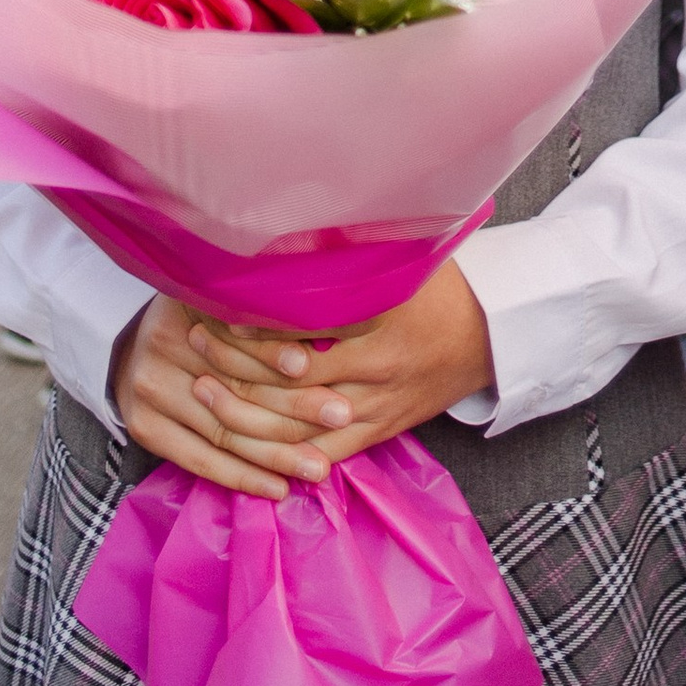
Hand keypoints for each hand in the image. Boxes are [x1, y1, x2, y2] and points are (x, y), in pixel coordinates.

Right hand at [113, 291, 349, 496]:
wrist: (130, 353)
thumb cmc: (203, 323)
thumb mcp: (228, 302)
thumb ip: (267, 315)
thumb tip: (328, 336)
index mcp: (188, 304)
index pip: (240, 335)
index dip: (279, 351)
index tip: (320, 366)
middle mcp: (164, 343)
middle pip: (237, 384)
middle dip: (294, 404)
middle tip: (343, 416)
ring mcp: (149, 388)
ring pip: (225, 430)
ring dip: (276, 454)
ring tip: (319, 466)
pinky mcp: (144, 427)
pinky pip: (200, 460)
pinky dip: (242, 477)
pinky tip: (278, 488)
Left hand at [185, 262, 493, 470]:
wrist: (491, 336)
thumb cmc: (441, 288)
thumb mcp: (406, 261)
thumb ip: (353, 256)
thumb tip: (289, 232)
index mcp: (385, 316)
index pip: (306, 325)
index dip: (255, 322)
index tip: (217, 307)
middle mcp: (380, 366)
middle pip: (292, 379)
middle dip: (236, 364)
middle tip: (194, 343)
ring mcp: (379, 405)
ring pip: (298, 424)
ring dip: (244, 413)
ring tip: (203, 391)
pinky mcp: (380, 431)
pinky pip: (322, 453)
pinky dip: (280, 454)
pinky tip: (240, 443)